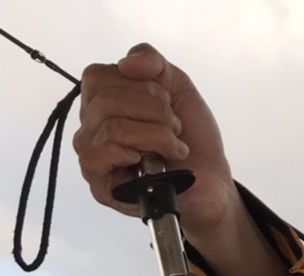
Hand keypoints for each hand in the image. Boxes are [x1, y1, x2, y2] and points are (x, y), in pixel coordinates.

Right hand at [74, 43, 235, 234]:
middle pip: (106, 100)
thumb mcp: (178, 87)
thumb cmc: (193, 140)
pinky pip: (98, 155)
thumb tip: (126, 63)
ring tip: (173, 147)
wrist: (213, 182)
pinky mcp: (100, 186)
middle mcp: (91, 126)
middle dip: (155, 112)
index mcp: (103, 101)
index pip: (97, 76)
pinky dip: (132, 152)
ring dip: (155, 135)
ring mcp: (93, 156)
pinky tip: (150, 162)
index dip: (140, 86)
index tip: (167, 103)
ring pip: (111, 127)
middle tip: (175, 129)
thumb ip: (152, 62)